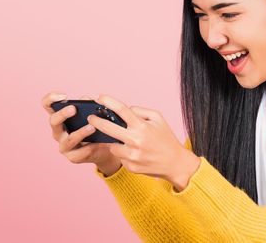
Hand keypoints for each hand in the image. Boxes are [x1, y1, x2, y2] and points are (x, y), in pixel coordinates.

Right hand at [41, 91, 121, 175]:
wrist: (105, 148)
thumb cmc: (95, 127)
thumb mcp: (93, 115)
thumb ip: (88, 106)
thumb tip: (86, 98)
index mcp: (60, 118)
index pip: (47, 105)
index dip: (51, 98)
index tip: (64, 95)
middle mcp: (58, 131)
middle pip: (53, 121)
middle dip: (62, 114)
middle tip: (74, 109)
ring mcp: (64, 145)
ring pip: (69, 139)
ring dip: (80, 133)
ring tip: (92, 127)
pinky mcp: (73, 157)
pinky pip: (80, 153)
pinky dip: (88, 147)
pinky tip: (96, 144)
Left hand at [86, 93, 200, 189]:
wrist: (175, 164)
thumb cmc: (166, 138)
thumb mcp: (158, 119)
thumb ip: (140, 111)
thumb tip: (125, 109)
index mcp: (142, 126)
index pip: (121, 110)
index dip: (108, 101)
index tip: (98, 97)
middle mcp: (136, 140)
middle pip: (108, 128)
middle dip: (96, 121)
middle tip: (90, 118)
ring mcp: (132, 155)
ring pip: (112, 145)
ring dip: (115, 142)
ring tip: (126, 142)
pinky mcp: (131, 167)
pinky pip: (120, 157)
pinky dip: (124, 153)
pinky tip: (135, 154)